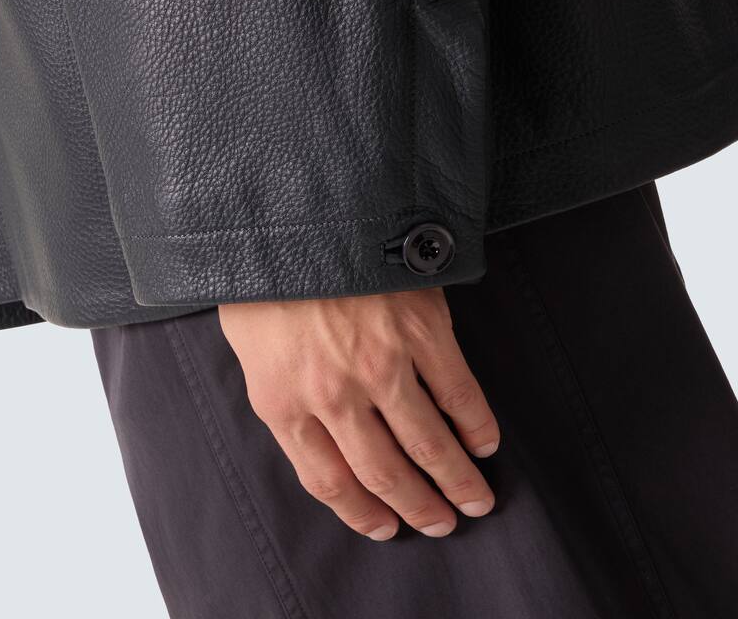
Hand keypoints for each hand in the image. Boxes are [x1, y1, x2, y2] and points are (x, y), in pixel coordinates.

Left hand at [218, 287, 499, 540]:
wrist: (297, 211)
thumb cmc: (268, 275)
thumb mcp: (251, 345)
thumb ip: (284, 392)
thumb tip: (316, 427)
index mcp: (285, 402)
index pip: (329, 482)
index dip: (363, 513)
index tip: (386, 527)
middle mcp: (334, 395)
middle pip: (384, 472)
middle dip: (419, 506)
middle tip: (443, 522)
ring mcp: (381, 363)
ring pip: (426, 442)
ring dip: (455, 478)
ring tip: (476, 498)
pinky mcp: (420, 330)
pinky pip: (458, 392)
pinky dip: (476, 424)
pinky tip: (485, 441)